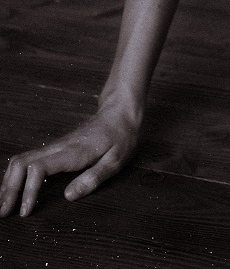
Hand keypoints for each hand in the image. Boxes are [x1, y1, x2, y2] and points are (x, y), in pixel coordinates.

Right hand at [0, 99, 140, 216]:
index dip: (28, 190)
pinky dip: (16, 175)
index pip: (38, 168)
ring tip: (4, 205)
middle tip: (4, 212)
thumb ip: (93, 178)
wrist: (120, 113)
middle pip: (21, 163)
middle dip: (9, 188)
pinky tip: (14, 189)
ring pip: (21, 160)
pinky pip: (28, 159)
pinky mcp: (55, 148)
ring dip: (9, 182)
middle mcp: (59, 147)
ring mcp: (55, 146)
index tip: (26, 211)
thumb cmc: (121, 137)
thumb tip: (68, 196)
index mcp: (73, 152)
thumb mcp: (116, 160)